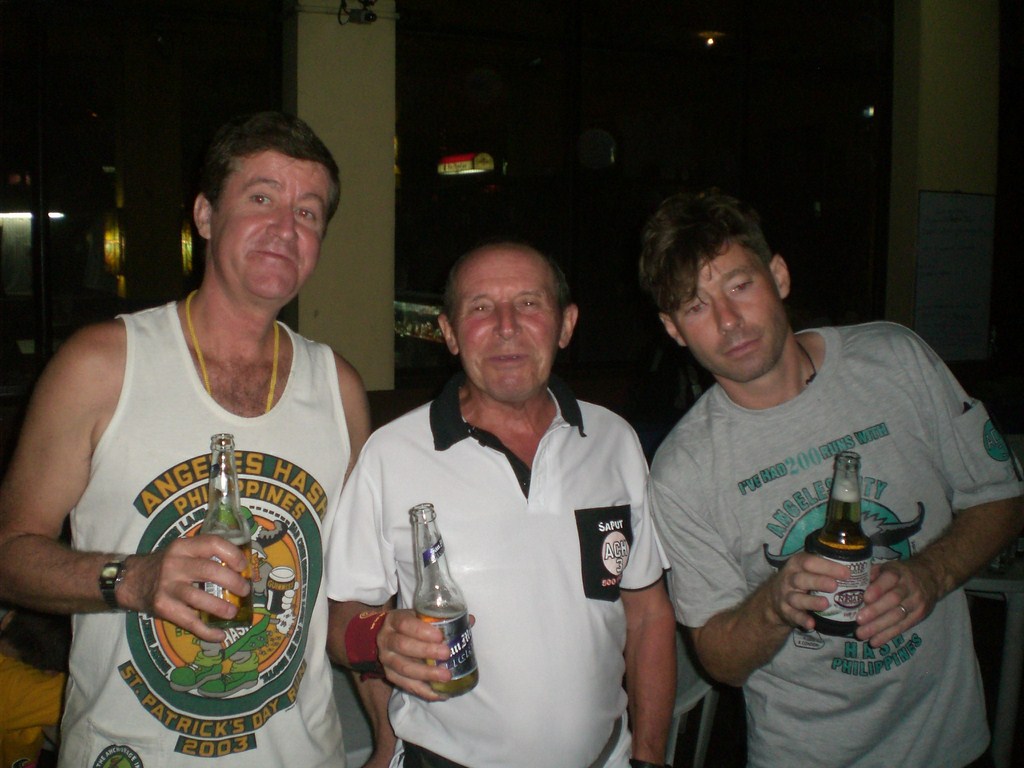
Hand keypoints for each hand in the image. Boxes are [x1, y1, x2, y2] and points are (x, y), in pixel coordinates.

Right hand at [119, 534, 250, 641]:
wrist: (131, 580)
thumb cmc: (165, 565)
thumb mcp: (182, 551)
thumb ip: (205, 554)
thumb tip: (242, 567)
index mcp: (183, 547)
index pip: (213, 543)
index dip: (233, 554)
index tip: (243, 566)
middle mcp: (174, 564)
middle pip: (209, 571)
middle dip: (233, 582)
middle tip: (244, 590)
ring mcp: (167, 587)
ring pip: (199, 598)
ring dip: (221, 607)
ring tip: (233, 612)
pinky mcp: (163, 608)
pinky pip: (189, 622)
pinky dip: (207, 631)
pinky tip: (220, 635)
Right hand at [376, 608, 453, 700]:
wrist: (389, 638)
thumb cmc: (410, 626)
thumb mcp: (420, 617)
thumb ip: (442, 619)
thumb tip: (470, 620)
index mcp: (394, 620)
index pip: (404, 624)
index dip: (421, 630)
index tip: (439, 636)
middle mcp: (386, 640)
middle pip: (403, 646)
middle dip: (426, 651)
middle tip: (446, 654)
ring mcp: (386, 660)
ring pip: (404, 668)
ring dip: (426, 674)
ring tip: (446, 676)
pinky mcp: (390, 676)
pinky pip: (407, 686)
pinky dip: (425, 691)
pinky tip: (441, 693)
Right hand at [768, 551, 853, 630]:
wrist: (774, 596)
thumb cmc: (802, 579)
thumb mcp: (809, 569)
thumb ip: (830, 568)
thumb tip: (867, 570)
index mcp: (798, 564)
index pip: (810, 562)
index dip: (828, 567)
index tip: (847, 573)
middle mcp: (790, 578)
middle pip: (802, 579)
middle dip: (818, 581)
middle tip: (835, 586)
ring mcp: (786, 595)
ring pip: (796, 598)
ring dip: (811, 601)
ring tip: (825, 604)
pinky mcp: (785, 611)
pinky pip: (794, 616)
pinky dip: (802, 620)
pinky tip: (811, 624)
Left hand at [855, 559, 938, 646]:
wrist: (930, 578)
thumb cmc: (900, 573)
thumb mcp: (887, 567)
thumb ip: (871, 575)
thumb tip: (850, 584)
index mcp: (898, 572)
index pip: (889, 579)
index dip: (878, 589)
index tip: (865, 598)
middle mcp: (909, 587)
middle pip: (893, 600)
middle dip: (875, 611)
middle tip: (858, 620)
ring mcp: (916, 602)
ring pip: (898, 616)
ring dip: (879, 627)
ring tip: (861, 634)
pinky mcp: (919, 616)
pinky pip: (903, 627)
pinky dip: (888, 635)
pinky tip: (874, 641)